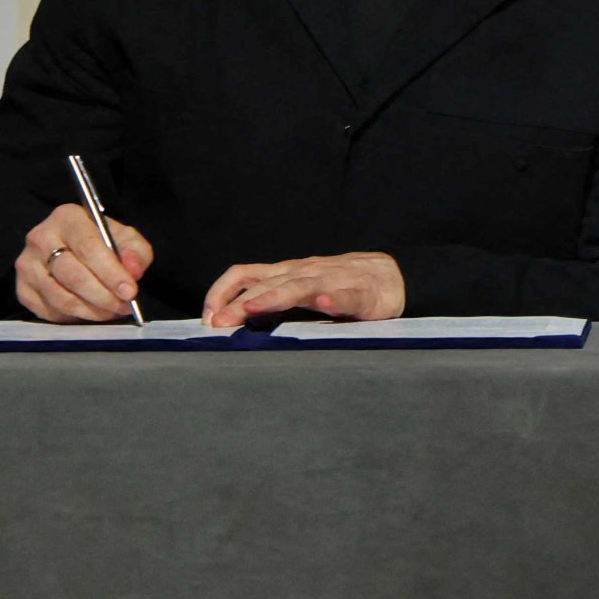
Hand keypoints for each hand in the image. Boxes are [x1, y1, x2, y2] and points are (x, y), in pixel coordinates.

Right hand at [17, 202, 154, 321]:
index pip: (88, 247)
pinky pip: (49, 311)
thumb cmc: (100, 242)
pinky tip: (90, 312)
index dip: (111, 273)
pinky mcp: (22, 288)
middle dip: (103, 296)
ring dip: (91, 310)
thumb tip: (133, 271)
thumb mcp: (124, 238)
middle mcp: (40, 237)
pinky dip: (74, 317)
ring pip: (60, 297)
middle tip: (124, 306)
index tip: (130, 291)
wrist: (69, 249)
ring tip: (112, 311)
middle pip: (73, 275)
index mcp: (67, 218)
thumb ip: (134, 251)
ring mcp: (26, 264)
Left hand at [199, 251, 405, 329]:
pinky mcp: (362, 294)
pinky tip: (323, 306)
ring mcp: (333, 281)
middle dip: (239, 304)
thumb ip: (271, 303)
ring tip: (253, 309)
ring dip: (274, 297)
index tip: (206, 318)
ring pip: (299, 287)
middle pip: (266, 285)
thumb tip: (231, 321)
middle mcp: (305, 273)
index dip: (221, 292)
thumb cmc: (340, 285)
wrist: (392, 275)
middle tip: (218, 325)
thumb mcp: (299, 290)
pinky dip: (333, 301)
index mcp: (286, 274)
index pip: (245, 275)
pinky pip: (346, 296)